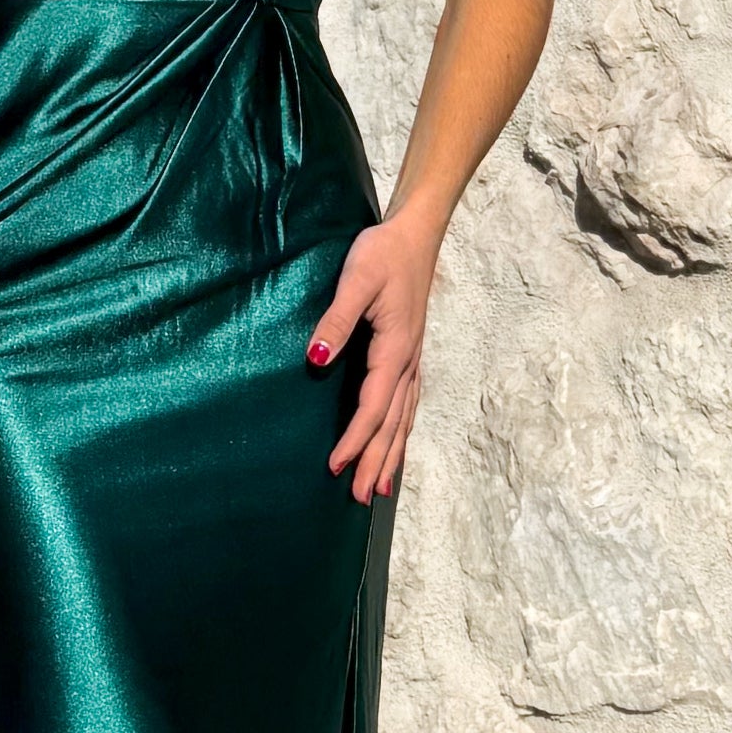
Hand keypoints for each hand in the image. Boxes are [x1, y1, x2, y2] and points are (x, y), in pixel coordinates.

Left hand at [306, 209, 440, 506]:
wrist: (415, 234)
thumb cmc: (382, 253)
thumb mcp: (355, 281)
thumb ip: (335, 322)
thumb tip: (316, 362)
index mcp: (395, 349)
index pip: (373, 406)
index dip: (356, 439)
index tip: (336, 466)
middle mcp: (408, 362)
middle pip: (392, 423)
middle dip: (376, 461)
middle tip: (359, 497)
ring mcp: (413, 360)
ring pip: (403, 418)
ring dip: (391, 454)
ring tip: (379, 488)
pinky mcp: (410, 353)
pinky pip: (407, 404)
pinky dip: (401, 431)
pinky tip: (395, 443)